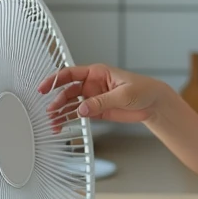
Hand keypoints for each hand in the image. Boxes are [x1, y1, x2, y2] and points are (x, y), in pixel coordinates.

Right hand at [37, 63, 164, 130]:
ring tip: (52, 122)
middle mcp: (92, 84)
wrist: (154, 104)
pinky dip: (69, 119)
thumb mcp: (123, 94)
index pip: (71, 74)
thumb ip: (101, 101)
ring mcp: (93, 98)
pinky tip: (61, 125)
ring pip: (71, 104)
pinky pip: (79, 114)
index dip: (55, 80)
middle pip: (68, 91)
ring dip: (61, 112)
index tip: (43, 88)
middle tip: (50, 111)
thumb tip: (82, 109)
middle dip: (57, 101)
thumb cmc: (143, 90)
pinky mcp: (96, 110)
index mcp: (97, 73)